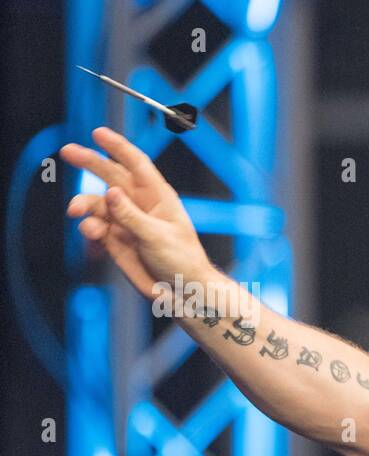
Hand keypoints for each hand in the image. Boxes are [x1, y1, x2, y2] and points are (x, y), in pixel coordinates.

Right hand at [59, 126, 212, 300]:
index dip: (118, 146)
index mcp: (158, 196)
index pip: (136, 164)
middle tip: (67, 151)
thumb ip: (131, 216)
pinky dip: (88, 227)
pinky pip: (94, 226)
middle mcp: (139, 204)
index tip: (98, 133)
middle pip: (110, 175)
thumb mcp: (158, 236)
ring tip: (76, 212)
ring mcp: (125, 221)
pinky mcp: (115, 239)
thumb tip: (110, 192)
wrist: (181, 291)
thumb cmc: (182, 260)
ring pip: (97, 204)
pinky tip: (90, 232)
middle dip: (89, 162)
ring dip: (85, 205)